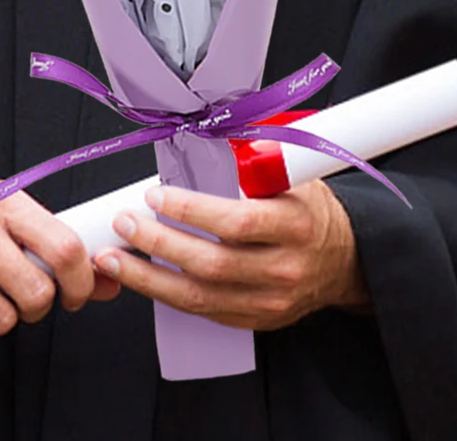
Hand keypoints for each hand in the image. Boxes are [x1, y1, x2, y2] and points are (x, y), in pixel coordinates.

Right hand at [0, 181, 119, 354]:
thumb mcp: (5, 213)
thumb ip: (53, 245)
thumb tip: (111, 282)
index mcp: (1, 200)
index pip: (63, 247)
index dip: (81, 281)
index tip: (76, 294)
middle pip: (36, 295)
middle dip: (36, 306)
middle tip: (20, 294)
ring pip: (3, 322)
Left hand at [93, 179, 368, 330]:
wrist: (343, 259)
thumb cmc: (310, 210)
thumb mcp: (293, 176)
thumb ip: (253, 160)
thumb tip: (206, 135)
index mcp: (294, 225)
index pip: (237, 222)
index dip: (192, 211)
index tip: (156, 196)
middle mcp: (283, 268)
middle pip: (211, 264)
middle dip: (159, 243)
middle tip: (124, 222)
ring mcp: (269, 301)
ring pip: (200, 297)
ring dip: (149, 278)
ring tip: (113, 258)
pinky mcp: (256, 321)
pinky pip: (204, 312)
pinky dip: (167, 296)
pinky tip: (141, 278)